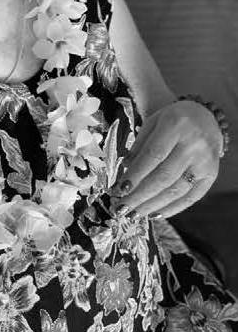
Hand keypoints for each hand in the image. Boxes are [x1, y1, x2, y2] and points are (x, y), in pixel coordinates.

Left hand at [110, 100, 222, 217]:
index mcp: (175, 125)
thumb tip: (125, 171)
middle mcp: (193, 145)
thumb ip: (139, 146)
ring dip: (152, 205)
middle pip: (164, 176)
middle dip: (140, 196)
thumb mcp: (152, 123)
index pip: (153, 155)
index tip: (120, 190)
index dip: (136, 174)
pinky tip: (155, 214)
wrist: (205, 118)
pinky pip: (191, 197)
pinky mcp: (211, 175)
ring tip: (134, 214)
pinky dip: (172, 208)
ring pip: (176, 190)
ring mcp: (205, 162)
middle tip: (122, 209)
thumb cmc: (172, 120)